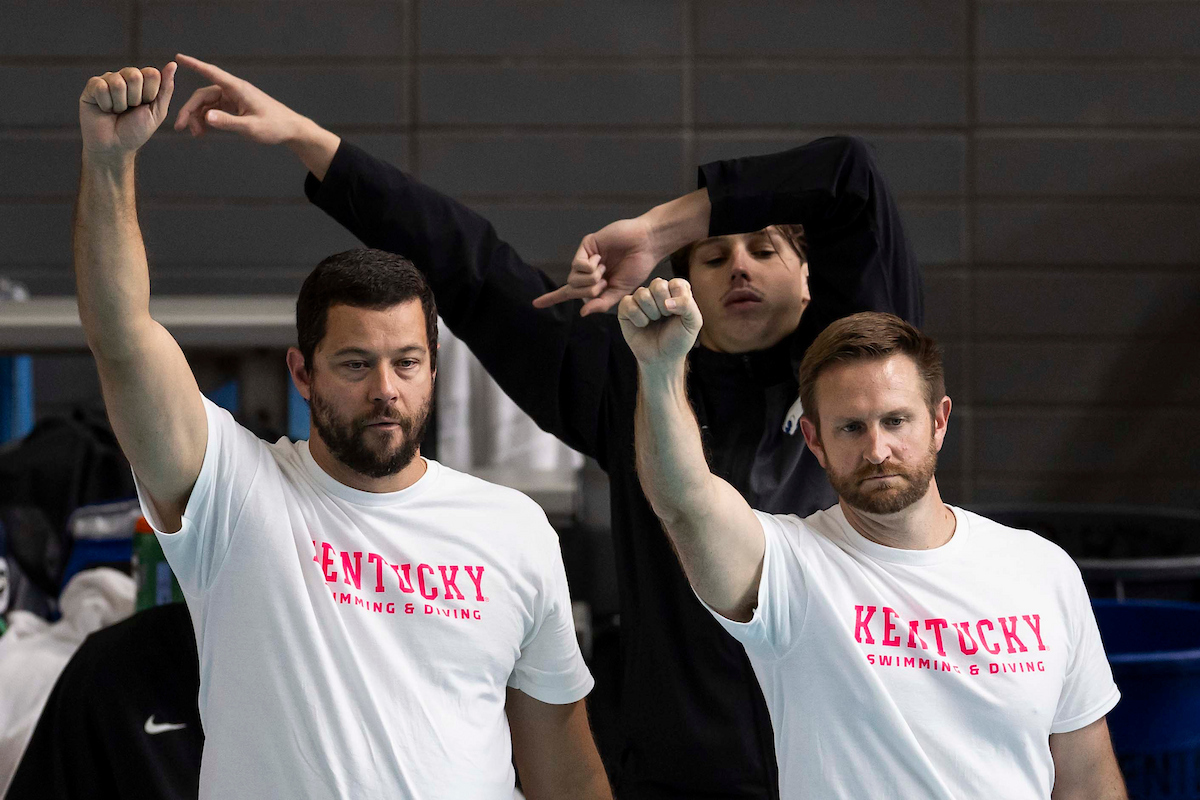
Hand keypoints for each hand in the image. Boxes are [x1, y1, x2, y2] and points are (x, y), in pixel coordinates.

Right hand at [79, 63, 175, 160]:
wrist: (115, 146)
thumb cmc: (137, 131)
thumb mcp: (157, 111)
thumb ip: (166, 88)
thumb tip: (173, 64)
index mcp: (143, 82)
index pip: (152, 73)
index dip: (151, 93)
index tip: (146, 106)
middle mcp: (125, 77)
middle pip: (134, 74)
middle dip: (135, 98)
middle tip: (130, 110)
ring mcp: (108, 80)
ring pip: (117, 82)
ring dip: (120, 104)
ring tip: (117, 111)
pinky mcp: (92, 86)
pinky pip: (100, 87)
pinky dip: (106, 104)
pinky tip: (104, 110)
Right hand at [173, 53, 302, 143]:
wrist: (291, 130)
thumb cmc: (275, 126)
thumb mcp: (251, 128)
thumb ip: (228, 123)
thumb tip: (206, 117)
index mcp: (237, 89)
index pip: (211, 72)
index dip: (194, 65)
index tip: (178, 57)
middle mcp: (233, 90)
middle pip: (203, 95)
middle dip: (190, 110)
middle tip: (180, 128)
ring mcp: (234, 99)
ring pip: (207, 104)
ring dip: (198, 118)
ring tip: (196, 134)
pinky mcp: (236, 107)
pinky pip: (215, 110)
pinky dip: (207, 119)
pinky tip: (203, 131)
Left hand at [533, 216, 661, 315]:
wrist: (647, 245)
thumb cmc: (637, 267)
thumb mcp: (620, 292)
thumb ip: (602, 303)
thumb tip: (582, 313)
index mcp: (594, 284)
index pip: (569, 293)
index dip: (552, 298)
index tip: (536, 304)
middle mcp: (587, 271)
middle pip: (572, 289)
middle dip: (590, 290)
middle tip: (605, 281)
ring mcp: (585, 258)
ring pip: (573, 278)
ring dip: (591, 279)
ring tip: (605, 268)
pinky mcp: (586, 246)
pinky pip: (577, 265)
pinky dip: (589, 266)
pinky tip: (600, 258)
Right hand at [618, 278, 701, 368]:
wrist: (662, 358)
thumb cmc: (678, 339)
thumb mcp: (693, 323)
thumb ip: (688, 305)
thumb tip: (667, 302)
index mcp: (677, 290)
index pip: (677, 283)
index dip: (678, 301)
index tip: (679, 315)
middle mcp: (658, 290)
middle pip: (658, 285)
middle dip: (663, 307)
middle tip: (665, 318)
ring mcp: (641, 298)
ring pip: (642, 294)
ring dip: (651, 313)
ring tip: (653, 322)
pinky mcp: (626, 307)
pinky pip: (628, 303)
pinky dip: (637, 318)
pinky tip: (642, 325)